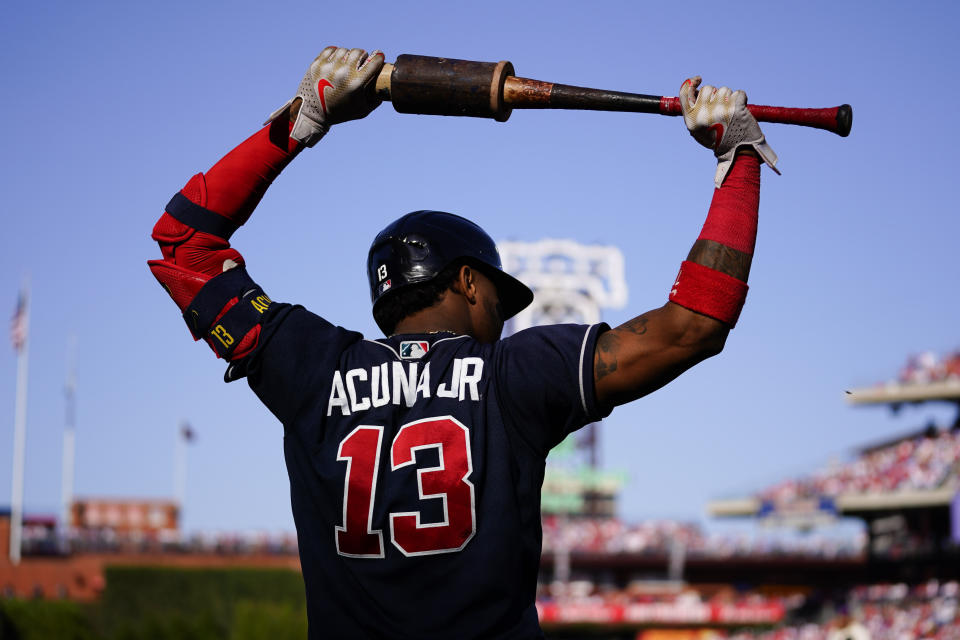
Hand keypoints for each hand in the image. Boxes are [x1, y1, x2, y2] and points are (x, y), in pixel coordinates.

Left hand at [267, 47, 384, 146]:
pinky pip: (331, 50)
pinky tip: (337, 60)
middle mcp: (343, 72)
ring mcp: (328, 67)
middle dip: (363, 56)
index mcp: (356, 84)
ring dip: (348, 55)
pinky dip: (335, 53)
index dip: (379, 57)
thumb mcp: (363, 110)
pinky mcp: (317, 64)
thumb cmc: (341, 113)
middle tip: (362, 61)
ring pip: (345, 50)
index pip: (374, 61)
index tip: (379, 57)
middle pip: (359, 52)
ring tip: (348, 62)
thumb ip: (376, 100)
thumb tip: (386, 87)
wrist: (313, 114)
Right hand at [679, 77, 778, 186]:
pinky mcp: (736, 108)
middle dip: (715, 94)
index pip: (685, 93)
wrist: (738, 152)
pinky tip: (740, 109)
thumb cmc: (717, 140)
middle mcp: (704, 114)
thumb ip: (693, 111)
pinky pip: (739, 93)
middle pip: (707, 89)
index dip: (691, 82)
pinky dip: (741, 99)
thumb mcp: (698, 130)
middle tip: (720, 107)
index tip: (699, 79)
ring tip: (730, 112)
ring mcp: (720, 111)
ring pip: (724, 90)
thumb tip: (694, 88)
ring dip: (729, 98)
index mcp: (691, 120)